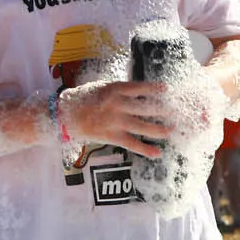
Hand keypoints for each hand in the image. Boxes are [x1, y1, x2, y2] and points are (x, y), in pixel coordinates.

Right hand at [57, 80, 171, 158]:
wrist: (62, 114)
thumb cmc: (81, 98)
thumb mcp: (100, 87)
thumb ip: (118, 90)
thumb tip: (137, 91)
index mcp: (114, 90)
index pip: (139, 88)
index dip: (154, 89)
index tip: (168, 90)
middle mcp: (116, 105)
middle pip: (145, 108)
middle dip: (162, 110)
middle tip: (177, 112)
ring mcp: (114, 121)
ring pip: (142, 126)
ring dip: (159, 130)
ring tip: (171, 132)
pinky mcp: (111, 136)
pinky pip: (131, 143)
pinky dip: (145, 149)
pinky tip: (157, 153)